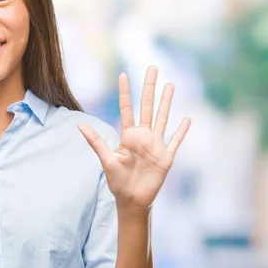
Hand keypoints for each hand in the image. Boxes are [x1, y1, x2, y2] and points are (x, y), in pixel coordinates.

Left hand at [79, 66, 190, 214]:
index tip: (123, 74)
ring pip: (163, 118)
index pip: (127, 108)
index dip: (126, 92)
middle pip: (148, 106)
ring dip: (167, 102)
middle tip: (153, 67)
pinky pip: (175, 141)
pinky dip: (182, 131)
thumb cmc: (118, 181)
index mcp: (128, 135)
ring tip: (170, 85)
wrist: (133, 200)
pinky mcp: (166, 156)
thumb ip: (96, 142)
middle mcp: (143, 136)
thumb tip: (79, 124)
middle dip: (150, 87)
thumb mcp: (106, 160)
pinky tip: (187, 119)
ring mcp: (156, 145)